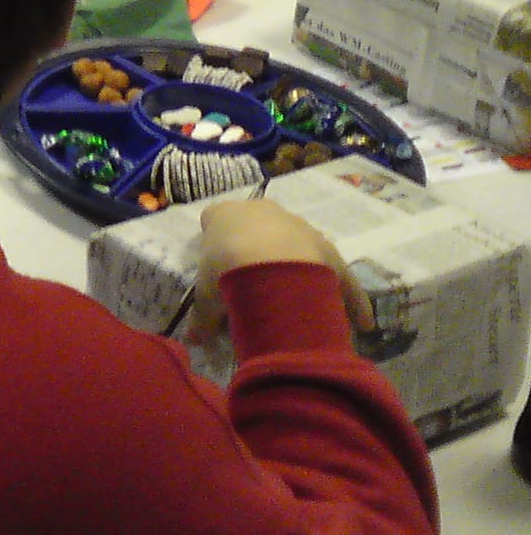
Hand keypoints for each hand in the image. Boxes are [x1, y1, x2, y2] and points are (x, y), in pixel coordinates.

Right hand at [188, 198, 370, 339]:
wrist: (269, 262)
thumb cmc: (226, 268)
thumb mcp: (207, 294)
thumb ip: (201, 316)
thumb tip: (192, 340)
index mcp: (226, 215)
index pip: (215, 219)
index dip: (215, 243)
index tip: (216, 267)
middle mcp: (264, 211)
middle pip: (259, 228)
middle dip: (257, 253)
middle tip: (253, 286)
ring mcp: (301, 227)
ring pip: (300, 246)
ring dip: (298, 269)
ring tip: (296, 303)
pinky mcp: (330, 249)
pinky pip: (340, 275)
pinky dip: (349, 299)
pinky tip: (360, 322)